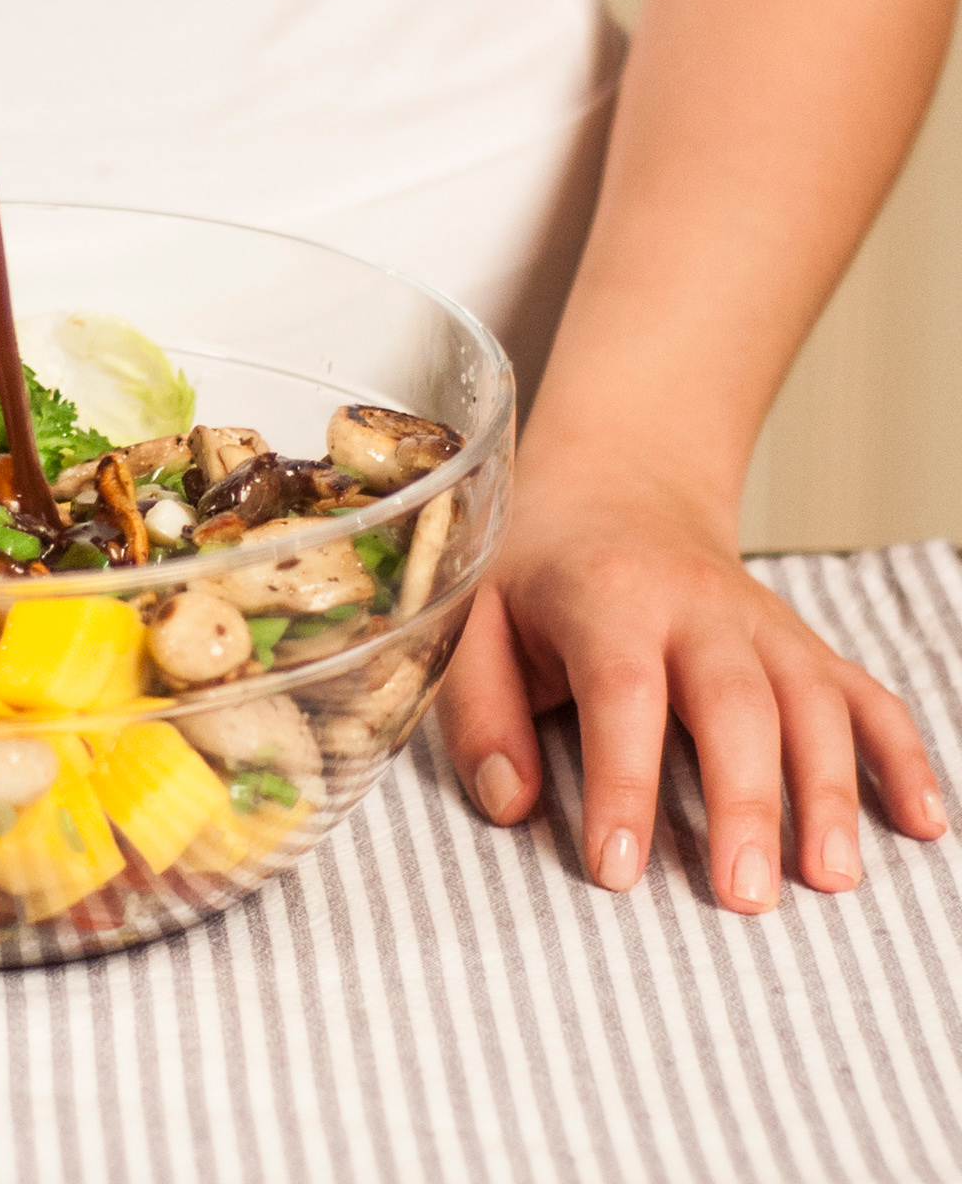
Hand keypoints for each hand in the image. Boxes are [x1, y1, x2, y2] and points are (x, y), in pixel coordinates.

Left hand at [436, 454, 947, 911]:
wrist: (614, 492)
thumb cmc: (533, 572)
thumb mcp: (472, 620)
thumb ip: (480, 713)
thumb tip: (510, 805)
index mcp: (605, 595)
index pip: (622, 691)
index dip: (623, 781)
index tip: (617, 869)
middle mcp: (696, 605)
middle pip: (736, 701)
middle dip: (745, 801)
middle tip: (742, 896)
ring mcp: (761, 622)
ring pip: (812, 701)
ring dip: (831, 791)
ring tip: (829, 879)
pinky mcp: (803, 643)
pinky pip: (864, 694)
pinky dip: (901, 756)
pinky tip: (923, 824)